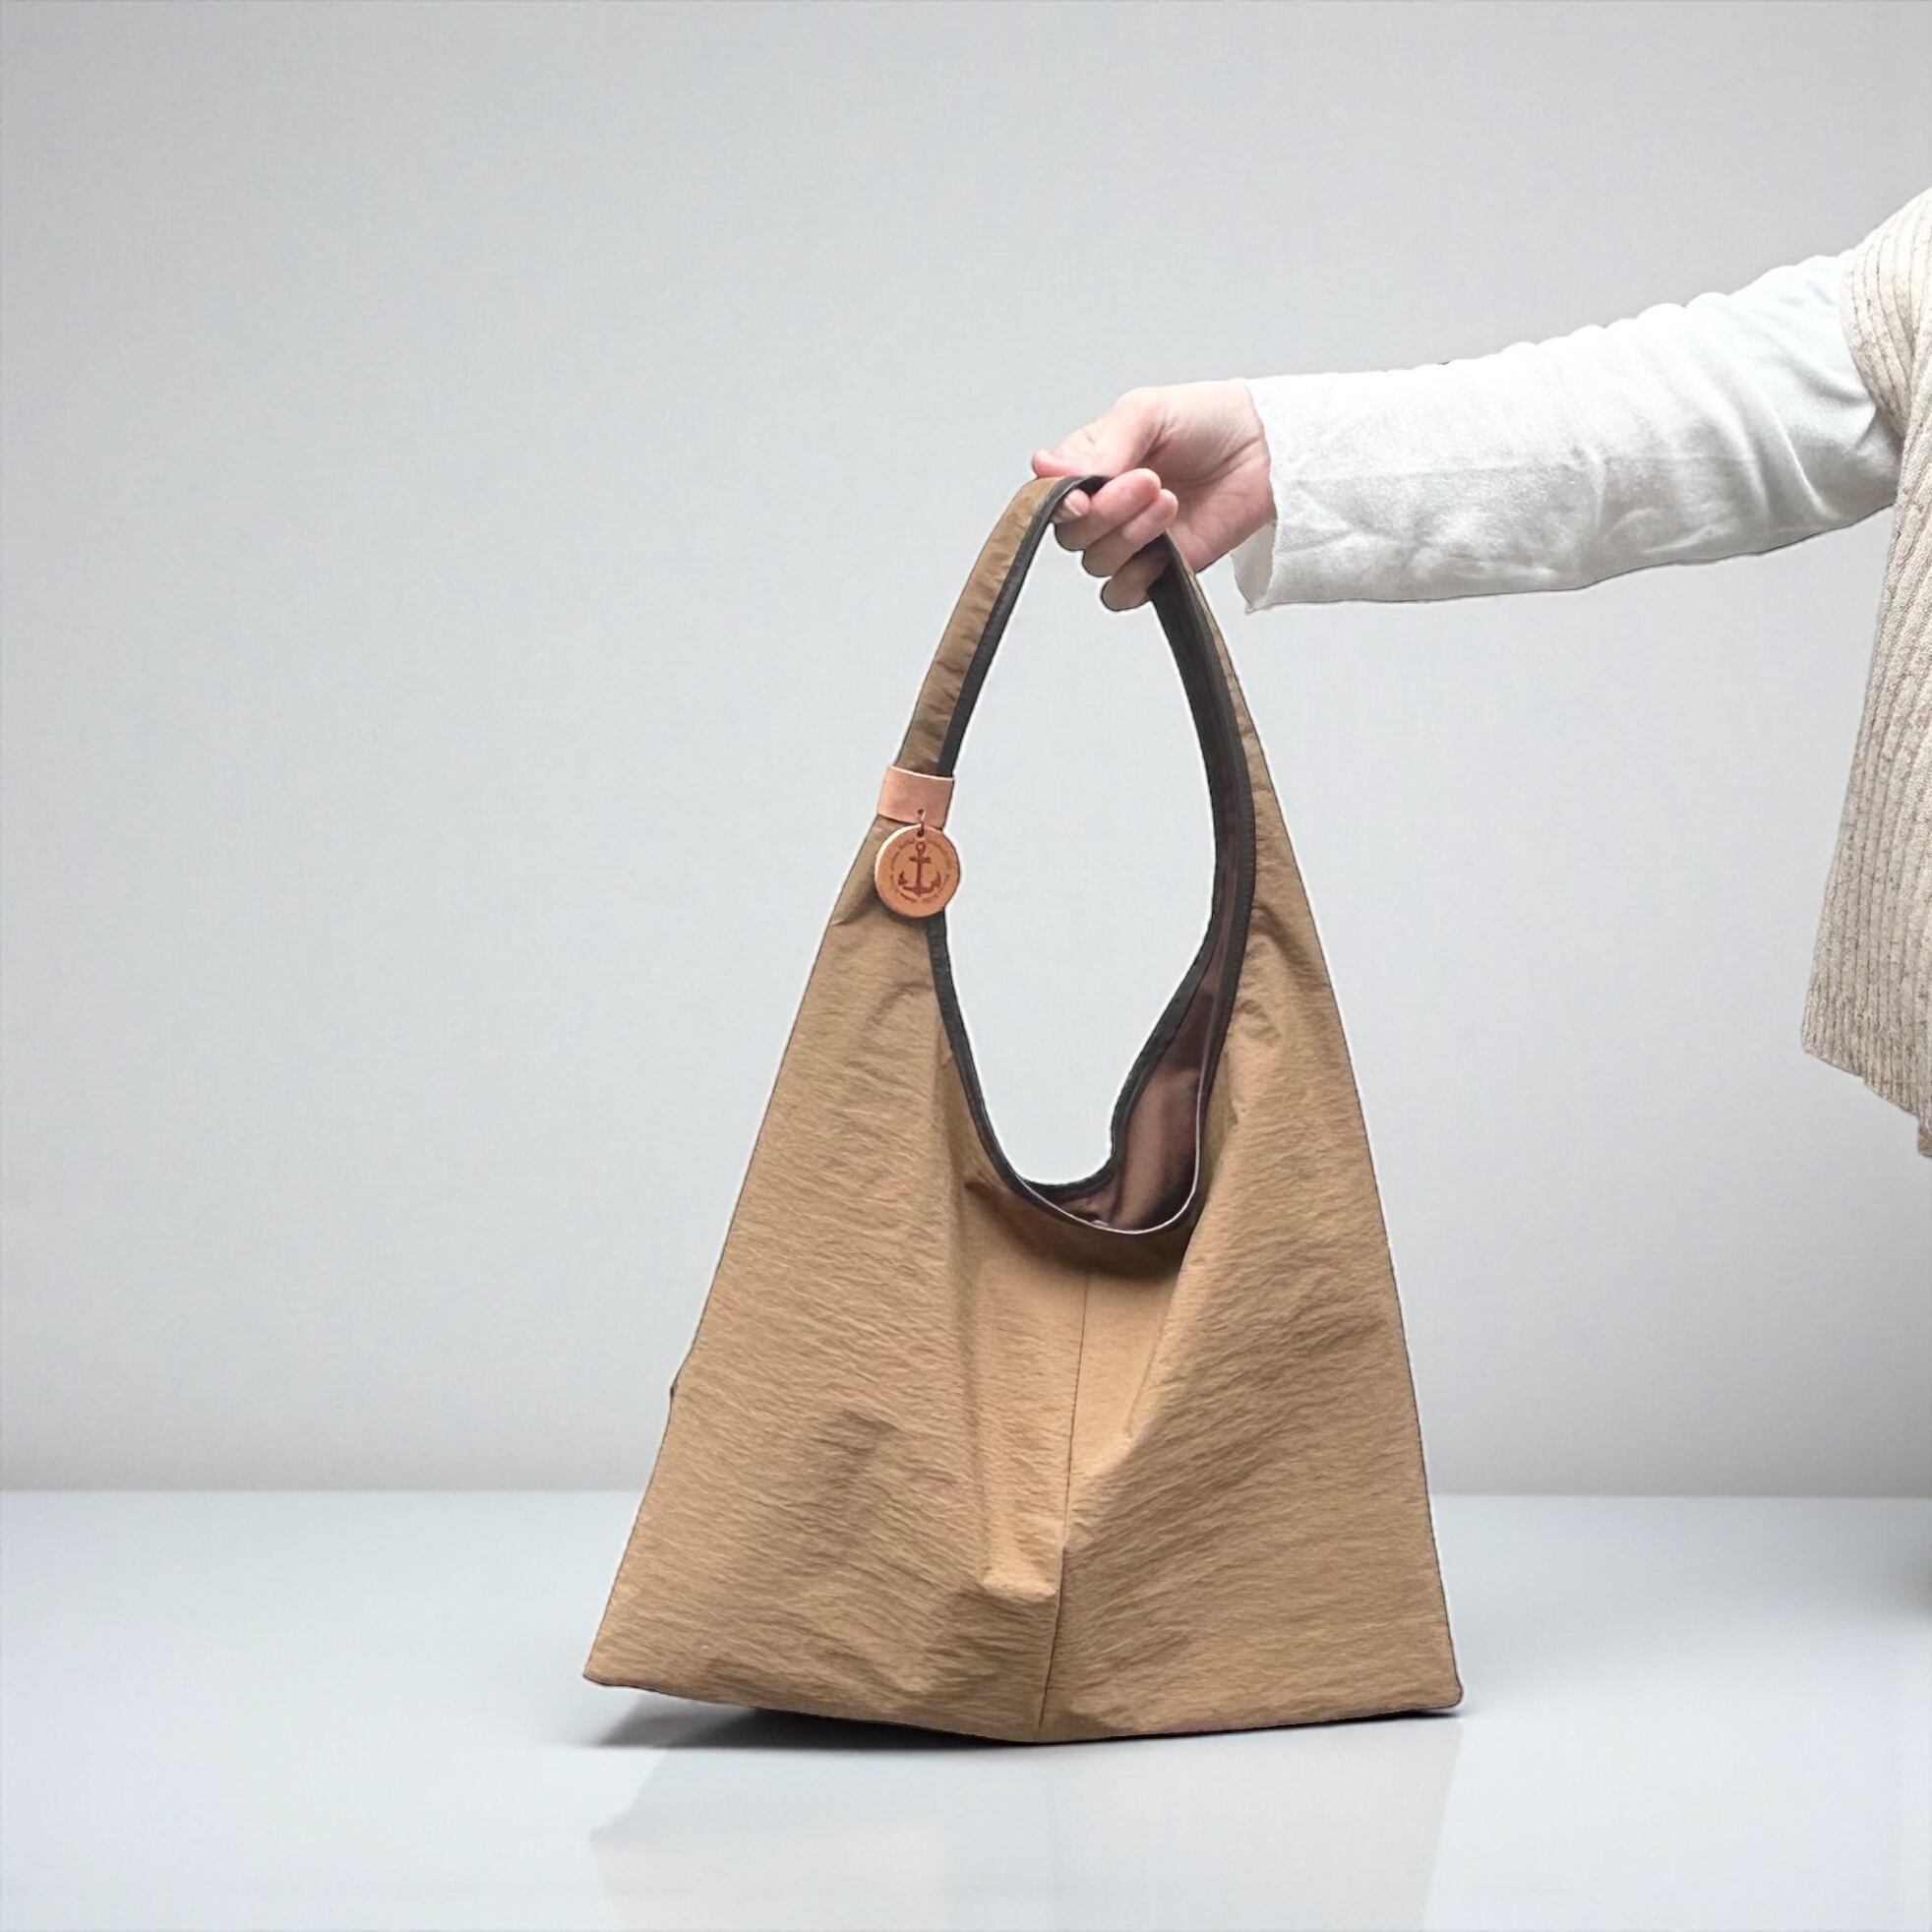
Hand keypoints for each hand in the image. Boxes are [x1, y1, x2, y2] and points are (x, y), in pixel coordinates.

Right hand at [1033, 380, 1271, 608]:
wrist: (1266, 450)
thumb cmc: (1208, 422)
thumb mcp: (1148, 412)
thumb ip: (1099, 445)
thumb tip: (1048, 470)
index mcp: (1090, 465)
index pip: (1049, 496)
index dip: (1059, 504)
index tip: (1084, 497)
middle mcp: (1103, 506)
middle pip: (1072, 535)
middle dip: (1109, 513)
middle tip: (1150, 482)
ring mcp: (1128, 541)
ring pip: (1097, 562)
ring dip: (1132, 535)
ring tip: (1170, 502)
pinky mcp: (1155, 571)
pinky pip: (1120, 595)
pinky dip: (1134, 579)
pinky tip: (1163, 550)